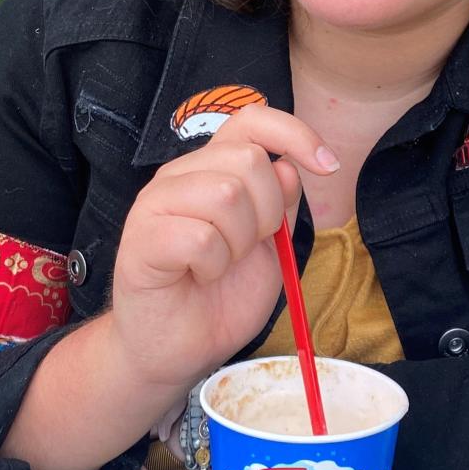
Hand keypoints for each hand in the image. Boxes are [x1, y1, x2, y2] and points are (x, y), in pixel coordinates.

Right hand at [108, 106, 338, 389]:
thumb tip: (288, 166)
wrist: (180, 349)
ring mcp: (155, 204)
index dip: (294, 134)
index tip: (328, 167)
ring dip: (238, 242)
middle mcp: (180, 175)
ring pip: (225, 195)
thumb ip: (280, 203)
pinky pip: (199, 237)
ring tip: (221, 264)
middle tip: (248, 248)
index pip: (252, 120)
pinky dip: (213, 265)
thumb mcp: (269, 244)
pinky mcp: (140, 240)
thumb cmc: (220, 294)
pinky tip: (199, 277)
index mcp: (211, 168)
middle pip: (248, 161)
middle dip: (268, 212)